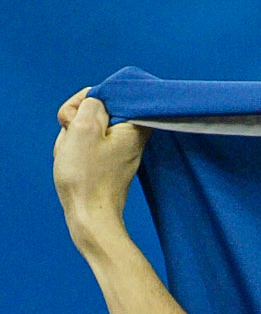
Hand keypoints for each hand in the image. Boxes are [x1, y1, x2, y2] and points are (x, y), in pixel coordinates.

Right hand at [53, 90, 145, 243]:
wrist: (90, 220)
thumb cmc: (86, 177)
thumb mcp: (83, 127)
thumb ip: (91, 103)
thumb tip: (95, 102)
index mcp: (133, 126)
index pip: (108, 93)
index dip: (85, 101)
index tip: (79, 117)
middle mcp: (133, 139)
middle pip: (98, 111)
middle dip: (78, 120)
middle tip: (74, 137)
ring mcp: (121, 154)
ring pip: (90, 130)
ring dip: (76, 137)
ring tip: (74, 154)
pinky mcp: (111, 167)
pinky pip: (89, 148)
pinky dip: (78, 152)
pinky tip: (74, 164)